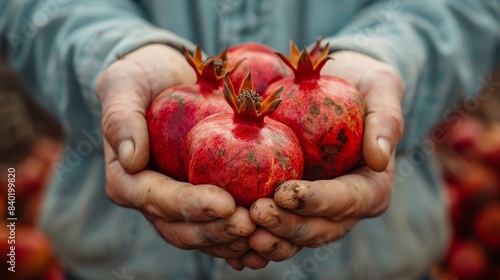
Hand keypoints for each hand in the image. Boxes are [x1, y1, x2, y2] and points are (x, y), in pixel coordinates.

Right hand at [96, 44, 254, 259]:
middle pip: (180, 228)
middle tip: (250, 225)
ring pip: (202, 233)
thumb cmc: (142, 77)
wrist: (165, 78)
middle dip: (215, 231)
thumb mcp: (124, 84)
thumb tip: (131, 159)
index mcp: (127, 180)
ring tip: (263, 235)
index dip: (191, 206)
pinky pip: (219, 223)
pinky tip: (266, 235)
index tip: (226, 204)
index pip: (158, 200)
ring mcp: (176, 202)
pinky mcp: (200, 198)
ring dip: (231, 240)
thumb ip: (121, 118)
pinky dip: (239, 235)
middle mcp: (151, 199)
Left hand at [232, 51, 403, 268]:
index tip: (285, 192)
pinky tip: (235, 242)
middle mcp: (345, 206)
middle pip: (320, 227)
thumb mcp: (381, 86)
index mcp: (371, 186)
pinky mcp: (294, 207)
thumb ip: (386, 118)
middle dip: (289, 225)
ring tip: (243, 233)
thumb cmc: (361, 85)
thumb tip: (380, 158)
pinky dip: (258, 236)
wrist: (335, 87)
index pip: (347, 200)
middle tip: (256, 214)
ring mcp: (317, 210)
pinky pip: (277, 228)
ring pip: (297, 236)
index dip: (317, 201)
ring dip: (272, 239)